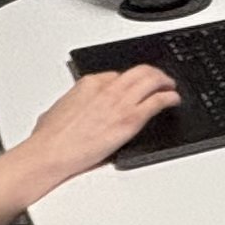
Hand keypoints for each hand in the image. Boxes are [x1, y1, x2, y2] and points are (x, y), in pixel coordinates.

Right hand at [15, 64, 176, 190]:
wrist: (50, 153)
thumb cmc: (50, 137)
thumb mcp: (58, 109)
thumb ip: (72, 104)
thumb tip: (73, 108)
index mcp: (89, 83)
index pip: (117, 74)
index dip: (129, 80)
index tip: (134, 86)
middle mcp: (108, 89)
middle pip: (139, 72)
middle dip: (153, 74)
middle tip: (161, 80)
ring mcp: (121, 103)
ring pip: (152, 81)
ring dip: (165, 82)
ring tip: (171, 87)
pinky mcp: (131, 119)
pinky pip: (158, 101)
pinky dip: (170, 98)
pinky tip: (174, 100)